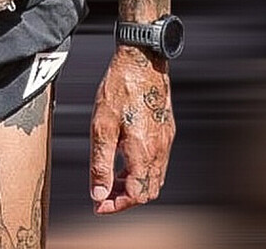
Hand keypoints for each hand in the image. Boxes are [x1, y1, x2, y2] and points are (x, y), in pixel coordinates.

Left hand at [90, 45, 174, 213]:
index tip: (99, 204)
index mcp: (143, 153)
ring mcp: (166, 140)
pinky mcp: (167, 129)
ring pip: (155, 178)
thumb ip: (101, 164)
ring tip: (112, 176)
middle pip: (147, 191)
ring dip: (134, 183)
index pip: (135, 196)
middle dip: (125, 197)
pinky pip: (158, 161)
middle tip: (104, 192)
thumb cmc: (119, 88)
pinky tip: (126, 156)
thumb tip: (98, 193)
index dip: (116, 205)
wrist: (141, 60)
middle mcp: (159, 151)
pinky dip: (142, 169)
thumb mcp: (101, 127)